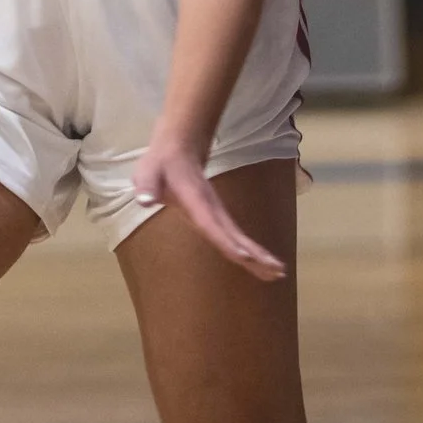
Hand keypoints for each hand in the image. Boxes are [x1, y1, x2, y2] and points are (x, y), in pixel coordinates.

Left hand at [130, 143, 286, 280]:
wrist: (179, 149)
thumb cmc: (161, 164)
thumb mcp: (148, 172)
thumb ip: (146, 185)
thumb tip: (144, 199)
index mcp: (196, 201)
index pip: (212, 225)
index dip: (226, 241)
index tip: (243, 256)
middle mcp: (211, 209)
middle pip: (234, 235)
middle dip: (254, 254)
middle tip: (276, 271)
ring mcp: (217, 213)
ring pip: (240, 237)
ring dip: (259, 255)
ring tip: (278, 273)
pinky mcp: (218, 216)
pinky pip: (236, 237)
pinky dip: (252, 251)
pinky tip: (262, 265)